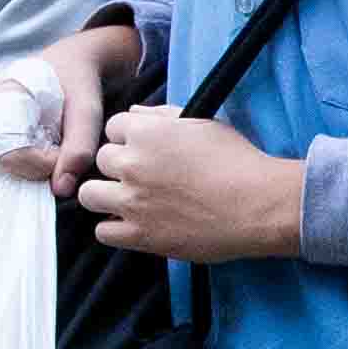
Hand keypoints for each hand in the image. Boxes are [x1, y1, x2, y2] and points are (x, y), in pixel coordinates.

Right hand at [0, 20, 150, 184]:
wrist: (70, 64)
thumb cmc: (77, 83)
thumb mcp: (86, 111)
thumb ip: (78, 149)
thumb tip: (61, 189)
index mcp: (0, 94)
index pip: (9, 151)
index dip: (39, 164)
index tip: (63, 157)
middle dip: (30, 169)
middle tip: (56, 156)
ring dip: (22, 170)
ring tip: (46, 153)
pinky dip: (14, 169)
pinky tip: (35, 157)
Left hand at [79, 104, 307, 261]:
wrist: (258, 205)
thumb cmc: (237, 161)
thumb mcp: (202, 124)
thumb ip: (161, 116)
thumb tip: (133, 113)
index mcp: (146, 133)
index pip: (112, 127)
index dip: (128, 138)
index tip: (143, 150)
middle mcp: (132, 165)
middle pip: (100, 160)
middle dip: (117, 166)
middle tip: (141, 176)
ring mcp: (133, 202)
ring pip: (89, 195)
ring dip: (105, 196)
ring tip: (128, 200)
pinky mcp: (140, 235)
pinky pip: (103, 231)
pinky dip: (114, 228)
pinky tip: (135, 224)